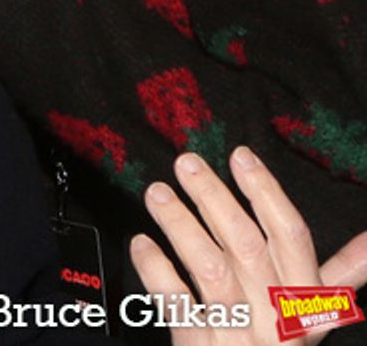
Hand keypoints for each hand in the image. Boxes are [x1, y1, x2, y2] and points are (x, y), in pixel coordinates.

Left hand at [131, 148, 366, 345]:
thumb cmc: (279, 344)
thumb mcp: (314, 314)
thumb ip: (339, 273)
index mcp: (304, 300)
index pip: (291, 236)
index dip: (266, 192)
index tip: (239, 155)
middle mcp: (276, 317)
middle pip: (246, 245)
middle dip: (214, 198)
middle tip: (186, 162)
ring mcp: (239, 335)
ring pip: (210, 269)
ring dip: (180, 224)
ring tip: (157, 192)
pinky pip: (176, 303)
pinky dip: (155, 270)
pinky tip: (141, 244)